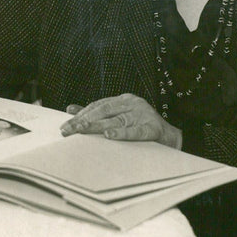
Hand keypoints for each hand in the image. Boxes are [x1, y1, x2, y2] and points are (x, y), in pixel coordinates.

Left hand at [60, 94, 181, 148]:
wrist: (171, 137)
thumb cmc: (141, 126)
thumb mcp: (120, 116)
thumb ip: (96, 112)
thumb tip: (70, 109)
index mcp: (123, 100)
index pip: (98, 106)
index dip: (81, 115)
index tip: (66, 125)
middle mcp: (132, 104)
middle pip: (104, 110)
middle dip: (84, 120)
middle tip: (68, 130)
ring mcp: (143, 114)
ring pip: (116, 120)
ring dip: (97, 126)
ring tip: (82, 130)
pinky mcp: (153, 128)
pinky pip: (136, 131)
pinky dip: (122, 133)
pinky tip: (109, 135)